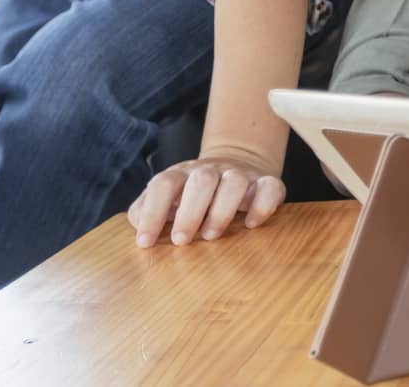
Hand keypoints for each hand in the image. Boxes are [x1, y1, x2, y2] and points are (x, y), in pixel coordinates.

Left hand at [127, 147, 284, 247]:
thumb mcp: (167, 199)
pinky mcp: (265, 181)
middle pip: (201, 180)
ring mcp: (240, 174)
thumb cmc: (192, 195)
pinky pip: (269, 187)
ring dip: (222, 210)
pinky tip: (252, 225)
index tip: (145, 243)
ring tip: (212, 236)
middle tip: (181, 241)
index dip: (153, 213)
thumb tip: (140, 228)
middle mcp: (211, 171)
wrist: (235, 165)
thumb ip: (146, 210)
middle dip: (190, 212)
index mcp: (181, 175)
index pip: (163, 185)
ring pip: (234, 182)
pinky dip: (262, 206)